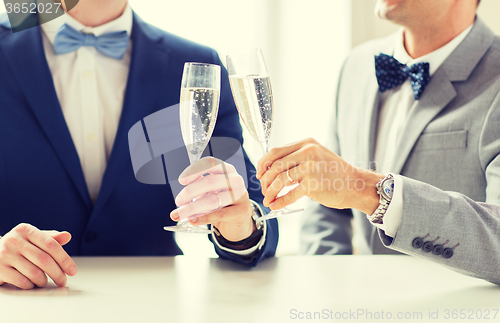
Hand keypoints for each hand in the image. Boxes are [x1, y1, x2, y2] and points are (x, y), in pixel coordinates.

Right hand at [0, 223, 77, 289]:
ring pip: (34, 273)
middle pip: (44, 260)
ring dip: (44, 280)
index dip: (64, 259)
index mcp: (26, 230)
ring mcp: (5, 255)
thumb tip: (67, 236)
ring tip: (46, 281)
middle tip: (63, 281)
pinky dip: (31, 285)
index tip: (72, 271)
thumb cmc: (19, 245)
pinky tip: (32, 283)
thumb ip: (51, 238)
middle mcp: (14, 240)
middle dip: (57, 273)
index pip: (51, 244)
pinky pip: (22, 282)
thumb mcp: (34, 238)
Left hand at [170, 157, 255, 241]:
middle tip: (178, 201)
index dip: (194, 170)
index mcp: (226, 169)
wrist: (238, 219)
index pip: (210, 163)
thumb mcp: (209, 192)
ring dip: (193, 207)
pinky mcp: (242, 210)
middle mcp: (235, 179)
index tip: (181, 180)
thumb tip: (180, 200)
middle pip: (210, 181)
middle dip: (190, 191)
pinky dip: (203, 218)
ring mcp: (241, 194)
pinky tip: (193, 220)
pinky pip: (219, 214)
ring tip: (180, 214)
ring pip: (213, 200)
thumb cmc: (221, 202)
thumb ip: (196, 190)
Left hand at [256, 138, 383, 213]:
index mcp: (306, 143)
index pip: (275, 151)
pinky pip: (290, 194)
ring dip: (270, 192)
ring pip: (280, 180)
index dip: (263, 164)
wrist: (355, 184)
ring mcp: (310, 167)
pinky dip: (280, 201)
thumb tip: (271, 169)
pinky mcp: (313, 184)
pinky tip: (275, 205)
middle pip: (275, 166)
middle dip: (265, 180)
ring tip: (268, 200)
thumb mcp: (315, 156)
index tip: (259, 174)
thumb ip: (296, 159)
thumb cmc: (333, 173)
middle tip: (264, 190)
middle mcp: (307, 152)